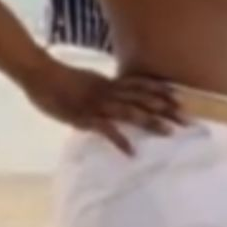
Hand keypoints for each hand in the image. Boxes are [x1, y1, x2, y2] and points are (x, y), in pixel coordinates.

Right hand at [20, 61, 183, 155]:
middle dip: (166, 109)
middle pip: (143, 99)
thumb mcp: (88, 81)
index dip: (161, 91)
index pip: (141, 85)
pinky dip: (120, 140)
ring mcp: (97, 104)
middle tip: (187, 120)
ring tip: (169, 133)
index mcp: (109, 83)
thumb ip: (103, 89)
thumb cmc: (59, 79)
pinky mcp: (84, 117)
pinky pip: (106, 129)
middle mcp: (109, 91)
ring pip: (130, 112)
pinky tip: (132, 152)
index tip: (181, 98)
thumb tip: (115, 94)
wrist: (38, 74)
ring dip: (150, 122)